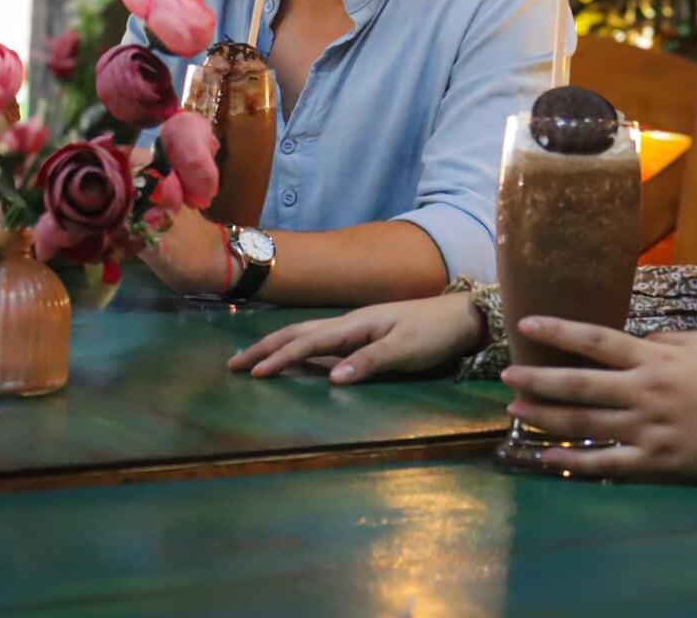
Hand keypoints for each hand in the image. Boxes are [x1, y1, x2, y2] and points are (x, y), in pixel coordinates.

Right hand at [227, 293, 486, 382]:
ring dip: (278, 348)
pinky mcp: (366, 338)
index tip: (252, 374)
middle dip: (265, 349)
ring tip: (252, 361)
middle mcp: (350, 324)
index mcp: (356, 324)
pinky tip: (293, 361)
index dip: (279, 358)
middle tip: (233, 365)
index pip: (308, 342)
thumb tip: (332, 378)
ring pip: (308, 337)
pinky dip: (300, 351)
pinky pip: (323, 344)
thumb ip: (370, 362)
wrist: (463, 318)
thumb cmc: (435, 332)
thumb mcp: (406, 349)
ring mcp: (357, 330)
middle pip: (298, 334)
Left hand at [502, 317, 696, 486]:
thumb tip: (631, 342)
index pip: (596, 340)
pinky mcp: (656, 463)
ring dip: (545, 416)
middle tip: (506, 375)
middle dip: (538, 379)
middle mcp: (644, 392)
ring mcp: (648, 430)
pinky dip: (572, 460)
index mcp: (654, 359)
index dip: (559, 330)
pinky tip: (546, 457)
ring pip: (584, 423)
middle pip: (579, 384)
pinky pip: (604, 463)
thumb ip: (661, 340)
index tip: (527, 323)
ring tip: (516, 408)